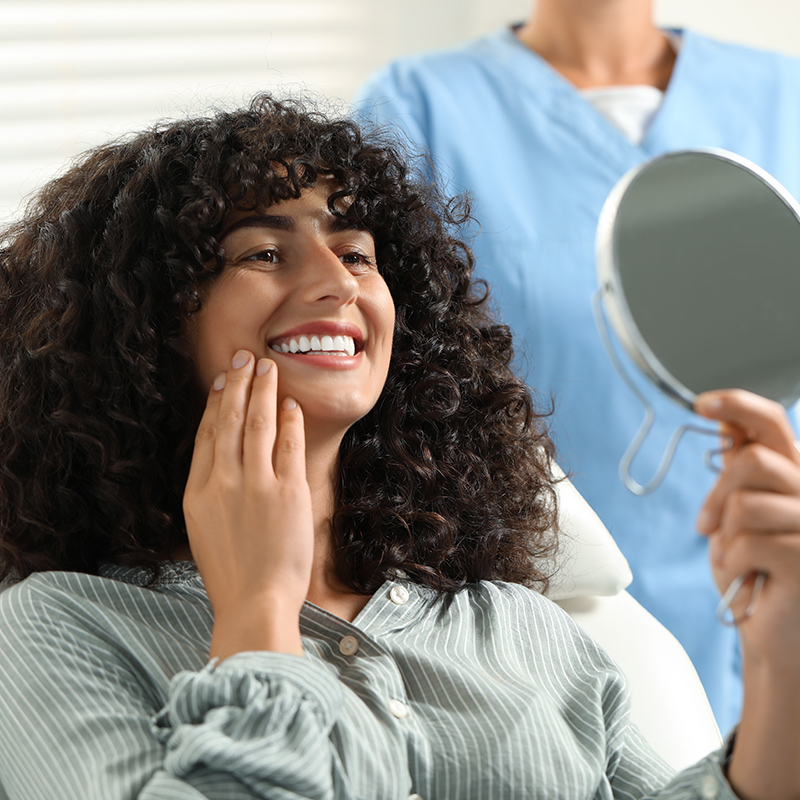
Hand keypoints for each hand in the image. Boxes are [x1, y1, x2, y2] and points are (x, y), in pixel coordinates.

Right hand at [183, 350, 313, 658]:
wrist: (255, 603)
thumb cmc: (232, 575)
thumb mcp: (203, 531)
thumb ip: (210, 495)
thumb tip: (221, 465)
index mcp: (198, 492)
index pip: (208, 436)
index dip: (216, 404)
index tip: (222, 382)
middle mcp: (223, 482)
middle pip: (229, 421)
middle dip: (238, 385)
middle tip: (245, 358)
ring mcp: (256, 484)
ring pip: (257, 424)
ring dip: (263, 392)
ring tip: (269, 369)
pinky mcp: (288, 492)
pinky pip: (288, 446)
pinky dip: (288, 422)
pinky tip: (290, 406)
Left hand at [695, 389, 799, 659]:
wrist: (775, 634)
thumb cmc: (757, 574)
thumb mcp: (739, 514)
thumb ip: (740, 471)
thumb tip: (726, 420)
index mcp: (795, 476)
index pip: (772, 423)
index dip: (737, 405)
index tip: (701, 403)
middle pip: (752, 462)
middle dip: (716, 495)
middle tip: (706, 527)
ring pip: (745, 504)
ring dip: (727, 536)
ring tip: (739, 559)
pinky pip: (749, 542)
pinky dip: (734, 561)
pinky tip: (750, 577)